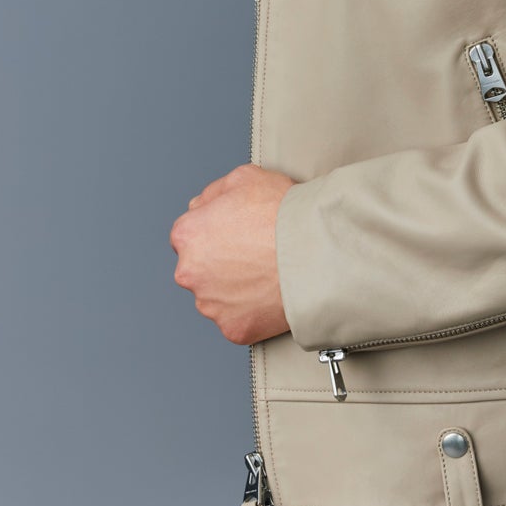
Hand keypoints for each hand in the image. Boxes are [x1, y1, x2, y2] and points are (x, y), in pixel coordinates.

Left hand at [170, 162, 293, 343]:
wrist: (317, 251)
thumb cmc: (283, 214)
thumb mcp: (245, 177)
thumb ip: (214, 192)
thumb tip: (202, 205)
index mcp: (189, 234)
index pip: (189, 235)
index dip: (215, 232)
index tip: (235, 233)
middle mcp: (191, 272)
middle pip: (200, 268)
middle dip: (221, 262)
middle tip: (254, 253)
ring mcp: (212, 304)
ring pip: (217, 297)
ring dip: (235, 289)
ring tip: (266, 273)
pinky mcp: (233, 329)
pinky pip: (239, 320)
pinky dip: (252, 311)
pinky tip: (271, 293)